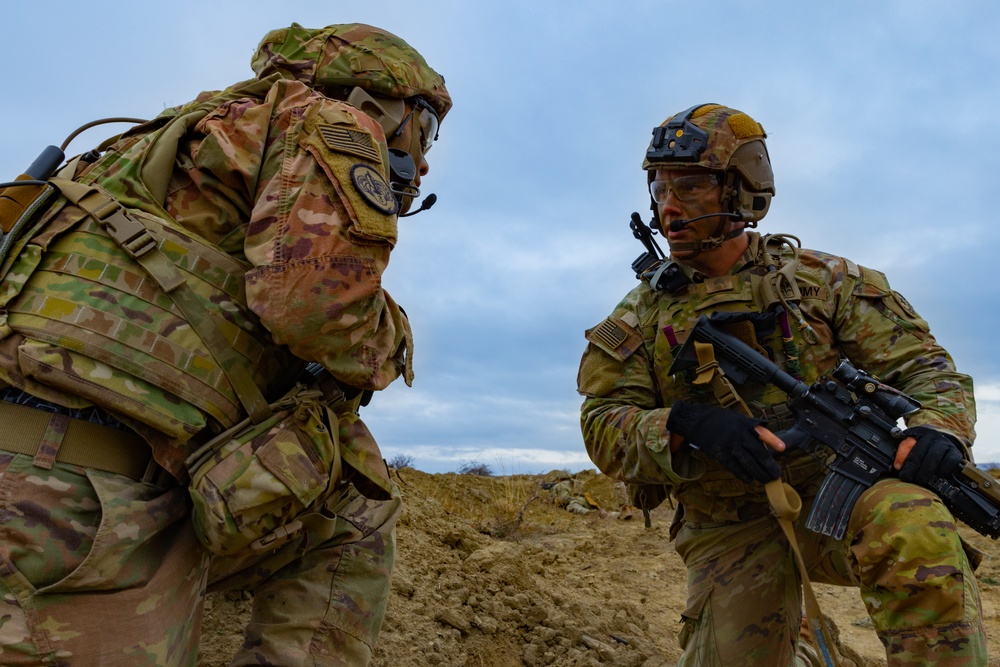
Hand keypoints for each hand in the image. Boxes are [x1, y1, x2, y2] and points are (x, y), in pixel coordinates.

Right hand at [667, 401, 784, 483]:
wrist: (696, 421)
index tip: (782, 449)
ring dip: (758, 472)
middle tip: (776, 475)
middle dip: (768, 465)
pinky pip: (733, 466)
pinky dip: (742, 474)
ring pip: (747, 461)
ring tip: (766, 480)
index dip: (772, 441)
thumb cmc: (720, 420)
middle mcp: (738, 434)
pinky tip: (749, 480)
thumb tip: (766, 437)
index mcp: (744, 424)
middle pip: (756, 452)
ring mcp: (729, 444)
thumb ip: (751, 427)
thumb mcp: (737, 418)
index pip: (761, 432)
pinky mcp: (719, 453)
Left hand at [895, 426, 964, 485]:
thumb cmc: (924, 446)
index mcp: (917, 433)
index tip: (897, 467)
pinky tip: (936, 476)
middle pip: (920, 452)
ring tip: (920, 480)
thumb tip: (896, 466)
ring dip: (925, 471)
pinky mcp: (955, 453)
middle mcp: (931, 436)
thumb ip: (903, 452)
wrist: (946, 441)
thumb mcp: (912, 445)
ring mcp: (944, 444)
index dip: (901, 456)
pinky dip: (942, 471)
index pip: (907, 443)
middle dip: (912, 468)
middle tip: (907, 478)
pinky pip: (949, 462)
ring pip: (933, 458)